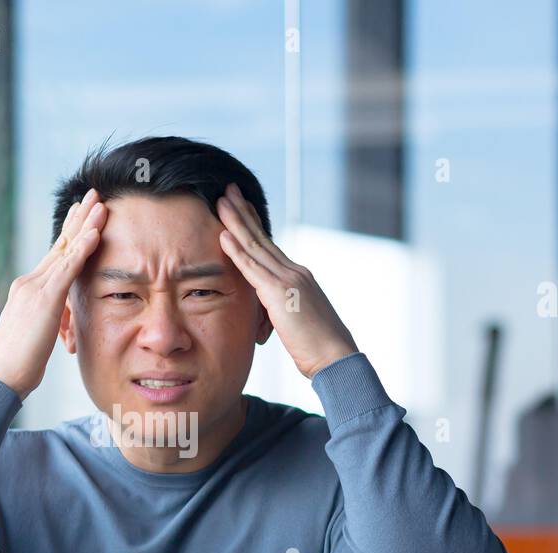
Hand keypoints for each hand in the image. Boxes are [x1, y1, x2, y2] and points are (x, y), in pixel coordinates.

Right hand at [0, 188, 106, 399]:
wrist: (0, 377)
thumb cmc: (18, 365)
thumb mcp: (38, 335)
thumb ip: (50, 320)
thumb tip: (62, 320)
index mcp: (29, 289)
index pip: (55, 254)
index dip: (70, 231)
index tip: (82, 212)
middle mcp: (29, 281)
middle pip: (60, 243)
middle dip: (79, 217)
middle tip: (94, 194)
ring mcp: (34, 288)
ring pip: (65, 250)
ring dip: (86, 224)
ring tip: (102, 203)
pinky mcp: (44, 300)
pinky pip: (67, 269)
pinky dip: (82, 249)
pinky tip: (95, 233)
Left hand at [216, 182, 358, 379]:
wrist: (336, 358)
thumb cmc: (319, 349)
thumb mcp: (298, 323)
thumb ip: (283, 310)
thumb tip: (272, 313)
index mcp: (298, 278)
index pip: (270, 247)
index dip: (255, 225)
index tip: (242, 207)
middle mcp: (294, 272)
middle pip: (262, 238)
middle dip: (244, 212)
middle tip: (228, 190)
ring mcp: (288, 280)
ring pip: (256, 246)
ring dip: (237, 222)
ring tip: (221, 201)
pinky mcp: (280, 294)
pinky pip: (253, 268)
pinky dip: (237, 251)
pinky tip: (224, 235)